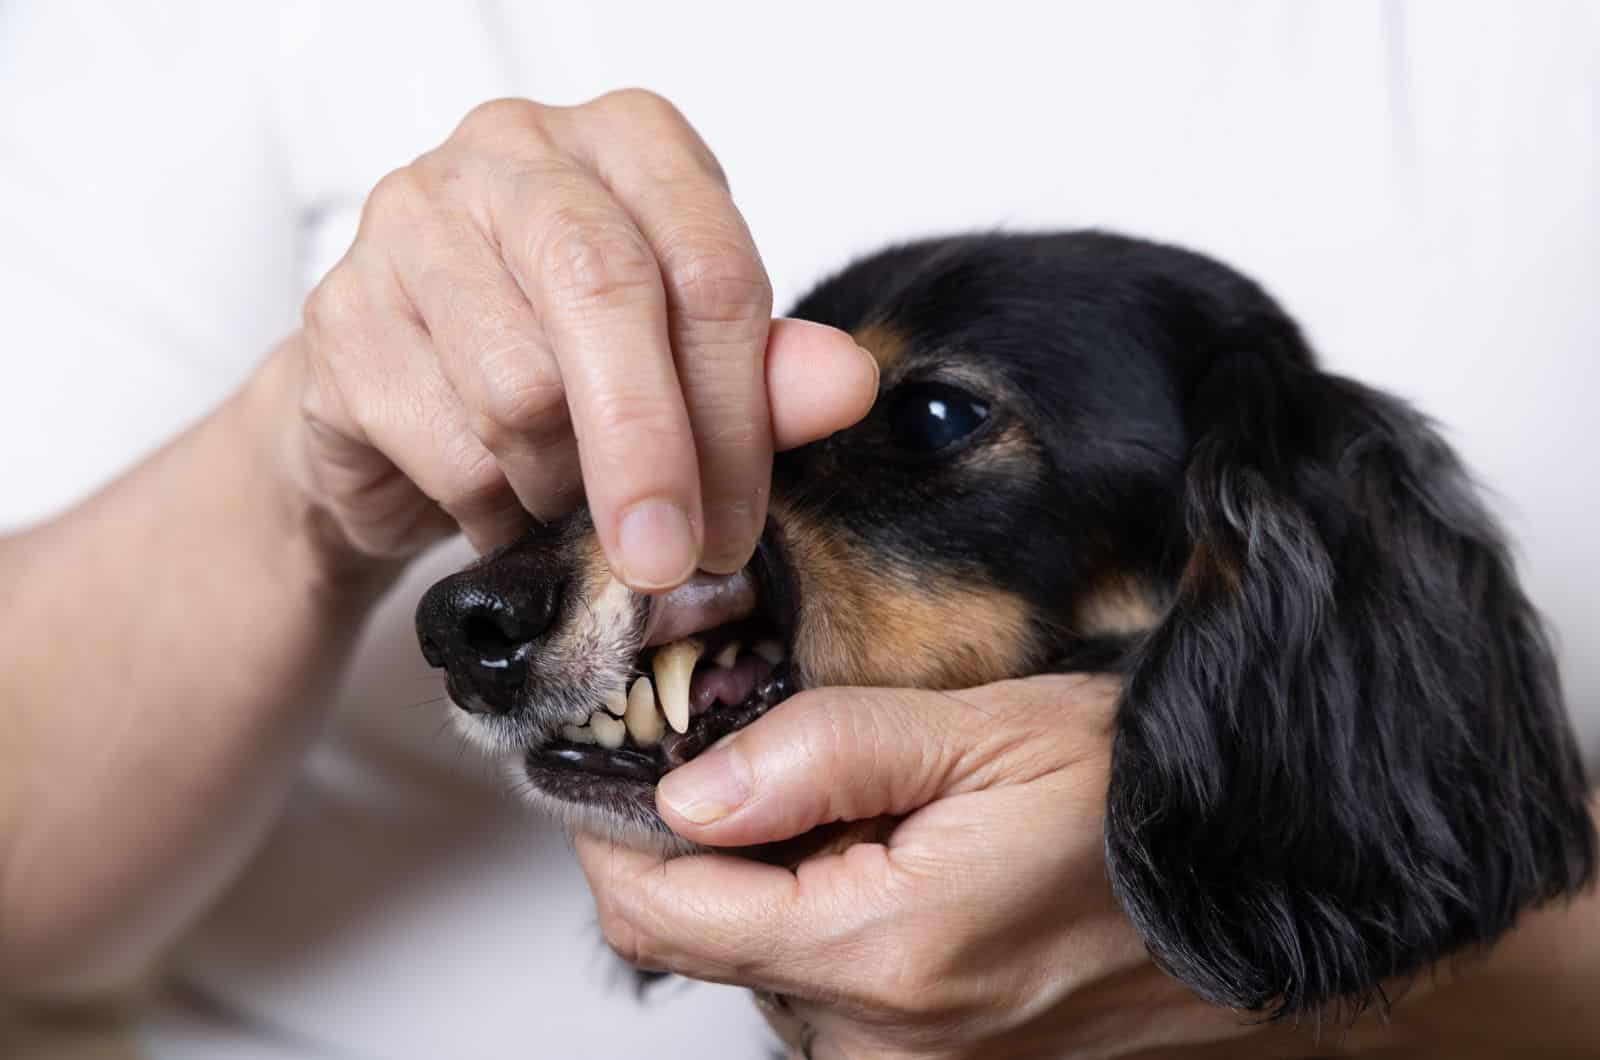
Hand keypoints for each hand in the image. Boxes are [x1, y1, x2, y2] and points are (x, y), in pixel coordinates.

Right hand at [271, 91, 876, 582]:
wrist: (396, 409)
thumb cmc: (562, 368)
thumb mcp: (685, 366)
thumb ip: (764, 374)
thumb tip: (846, 386)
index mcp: (628, 144)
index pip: (709, 265)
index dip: (737, 413)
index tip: (738, 521)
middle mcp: (515, 154)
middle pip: (605, 296)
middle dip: (651, 454)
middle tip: (670, 559)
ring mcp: (411, 221)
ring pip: (518, 387)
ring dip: (558, 486)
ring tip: (562, 497)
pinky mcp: (339, 313)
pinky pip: (443, 445)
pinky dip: (488, 508)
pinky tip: (496, 500)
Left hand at [573, 675, 1289, 1058]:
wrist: (1262, 892)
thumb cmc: (1140, 807)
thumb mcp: (984, 734)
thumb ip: (824, 755)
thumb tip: (687, 790)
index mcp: (882, 952)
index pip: (660, 911)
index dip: (612, 830)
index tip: (621, 759)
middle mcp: (882, 1042)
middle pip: (705, 939)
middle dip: (710, 842)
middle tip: (772, 752)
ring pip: (765, 961)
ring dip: (779, 879)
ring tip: (872, 806)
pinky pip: (829, 991)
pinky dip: (830, 918)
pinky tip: (902, 861)